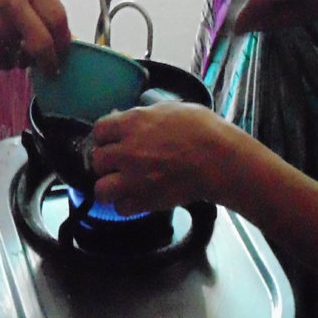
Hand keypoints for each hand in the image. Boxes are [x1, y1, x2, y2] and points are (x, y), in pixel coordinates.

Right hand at [0, 0, 71, 75]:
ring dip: (26, 57)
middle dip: (51, 63)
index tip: (64, 51)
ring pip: (24, 58)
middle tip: (53, 71)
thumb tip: (64, 41)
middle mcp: (12, 3)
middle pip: (42, 45)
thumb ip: (45, 1)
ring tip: (15, 39)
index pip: (57, 19)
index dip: (64, 41)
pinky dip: (7, 58)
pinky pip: (5, 62)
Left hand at [90, 102, 223, 215]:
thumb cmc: (202, 129)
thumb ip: (144, 115)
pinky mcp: (145, 201)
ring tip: (120, 185)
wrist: (220, 160)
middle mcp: (126, 151)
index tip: (113, 140)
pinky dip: (126, 205)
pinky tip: (135, 198)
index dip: (105, 136)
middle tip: (119, 163)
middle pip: (97, 160)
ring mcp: (133, 178)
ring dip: (109, 187)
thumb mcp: (170, 108)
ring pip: (101, 189)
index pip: (98, 130)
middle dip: (106, 162)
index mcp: (132, 124)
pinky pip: (121, 208)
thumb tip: (125, 118)